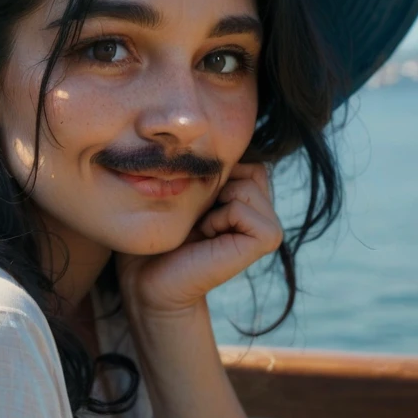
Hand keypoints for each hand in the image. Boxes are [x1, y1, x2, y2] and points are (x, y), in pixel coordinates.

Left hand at [116, 163, 282, 327]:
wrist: (149, 278)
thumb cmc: (159, 234)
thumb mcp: (185, 190)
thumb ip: (211, 169)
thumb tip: (225, 139)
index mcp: (246, 195)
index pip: (244, 157)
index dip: (213, 171)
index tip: (193, 203)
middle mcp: (262, 209)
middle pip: (251, 166)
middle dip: (217, 184)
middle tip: (198, 216)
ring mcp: (269, 225)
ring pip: (249, 183)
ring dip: (216, 202)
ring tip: (202, 227)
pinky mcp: (267, 240)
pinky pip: (244, 207)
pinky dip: (220, 217)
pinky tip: (208, 236)